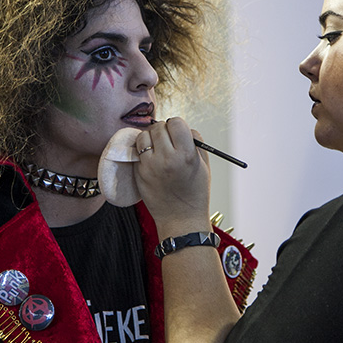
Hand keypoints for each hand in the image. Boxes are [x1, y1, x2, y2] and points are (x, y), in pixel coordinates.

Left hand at [133, 118, 210, 235]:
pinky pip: (138, 152)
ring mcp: (150, 166)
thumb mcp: (204, 165)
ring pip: (144, 136)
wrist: (181, 219)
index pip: (176, 123)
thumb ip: (195, 142)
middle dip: (163, 130)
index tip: (178, 132)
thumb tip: (183, 128)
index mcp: (186, 155)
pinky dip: (144, 152)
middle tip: (168, 140)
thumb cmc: (195, 193)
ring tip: (158, 148)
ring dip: (150, 138)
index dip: (177, 125)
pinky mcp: (139, 173)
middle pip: (158, 127)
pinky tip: (152, 160)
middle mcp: (166, 158)